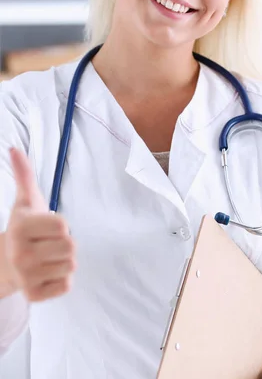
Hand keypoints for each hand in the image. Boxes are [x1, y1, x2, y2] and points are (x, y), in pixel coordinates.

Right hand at [4, 148, 75, 301]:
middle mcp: (20, 254)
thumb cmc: (24, 227)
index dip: (60, 224)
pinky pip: (66, 286)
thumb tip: (14, 149)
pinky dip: (61, 280)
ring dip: (64, 261)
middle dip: (64, 243)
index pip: (63, 225)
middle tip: (48, 244)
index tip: (45, 226)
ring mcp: (26, 277)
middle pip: (71, 246)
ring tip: (47, 258)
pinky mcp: (34, 296)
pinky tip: (46, 273)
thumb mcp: (25, 200)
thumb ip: (24, 175)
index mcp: (21, 228)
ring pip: (71, 266)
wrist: (4, 264)